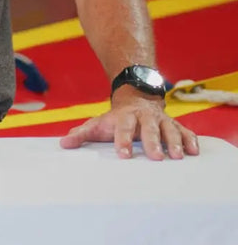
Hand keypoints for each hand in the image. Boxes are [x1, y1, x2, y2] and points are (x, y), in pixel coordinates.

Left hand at [59, 88, 200, 159]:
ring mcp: (161, 120)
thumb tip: (64, 144)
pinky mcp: (174, 124)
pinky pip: (185, 131)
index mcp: (124, 117)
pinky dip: (190, 140)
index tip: (123, 154)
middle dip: (153, 142)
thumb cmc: (115, 119)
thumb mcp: (98, 124)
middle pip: (149, 128)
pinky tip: (194, 152)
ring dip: (174, 142)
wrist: (136, 99)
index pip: (123, 128)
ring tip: (178, 157)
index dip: (123, 140)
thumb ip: (82, 134)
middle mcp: (144, 117)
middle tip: (156, 157)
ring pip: (169, 129)